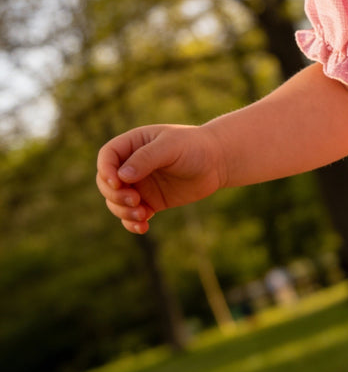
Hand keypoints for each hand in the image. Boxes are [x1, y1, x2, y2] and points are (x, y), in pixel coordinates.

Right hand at [96, 124, 227, 233]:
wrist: (217, 162)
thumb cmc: (194, 146)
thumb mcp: (171, 146)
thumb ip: (146, 158)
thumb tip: (122, 177)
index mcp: (133, 144)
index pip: (107, 157)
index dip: (106, 171)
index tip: (118, 183)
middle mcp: (131, 165)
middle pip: (107, 183)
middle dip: (115, 195)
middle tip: (135, 201)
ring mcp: (140, 185)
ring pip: (117, 202)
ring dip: (123, 212)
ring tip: (142, 215)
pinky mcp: (151, 202)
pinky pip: (133, 215)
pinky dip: (133, 223)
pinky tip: (143, 227)